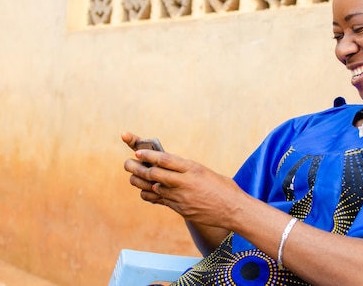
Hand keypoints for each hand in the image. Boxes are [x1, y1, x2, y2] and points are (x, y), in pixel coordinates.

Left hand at [122, 132, 246, 228]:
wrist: (233, 210)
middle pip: (155, 174)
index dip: (150, 155)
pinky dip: (152, 194)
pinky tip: (146, 191)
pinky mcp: (180, 209)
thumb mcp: (205, 172)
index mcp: (193, 168)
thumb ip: (187, 170)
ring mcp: (181, 197)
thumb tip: (169, 166)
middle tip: (128, 164)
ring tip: (133, 176)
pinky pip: (161, 200)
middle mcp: (185, 182)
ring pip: (154, 188)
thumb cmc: (223, 188)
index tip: (138, 151)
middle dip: (138, 168)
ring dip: (141, 182)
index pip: (166, 159)